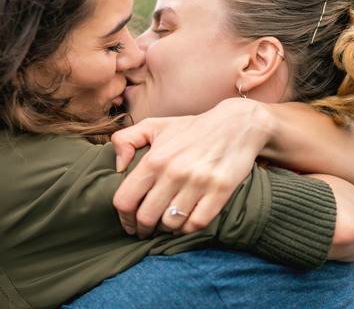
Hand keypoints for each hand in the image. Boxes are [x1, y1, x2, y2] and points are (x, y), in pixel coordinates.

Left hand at [112, 98, 272, 237]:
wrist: (235, 124)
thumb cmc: (191, 129)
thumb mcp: (154, 125)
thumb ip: (126, 140)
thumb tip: (118, 166)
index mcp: (154, 159)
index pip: (125, 200)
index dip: (123, 218)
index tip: (128, 223)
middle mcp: (173, 173)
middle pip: (146, 217)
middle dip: (143, 229)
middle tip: (146, 230)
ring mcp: (198, 183)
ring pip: (170, 224)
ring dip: (165, 229)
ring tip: (165, 225)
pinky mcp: (220, 192)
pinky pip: (196, 224)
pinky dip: (187, 229)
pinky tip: (184, 223)